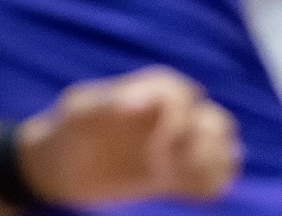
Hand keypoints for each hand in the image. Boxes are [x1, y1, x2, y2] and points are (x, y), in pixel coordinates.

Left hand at [19, 67, 239, 206]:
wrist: (60, 168)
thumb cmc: (67, 130)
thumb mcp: (80, 114)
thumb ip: (110, 103)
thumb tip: (146, 103)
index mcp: (148, 92)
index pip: (182, 93)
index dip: (179, 115)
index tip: (158, 141)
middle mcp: (168, 118)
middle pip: (214, 119)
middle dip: (205, 138)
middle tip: (171, 158)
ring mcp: (175, 149)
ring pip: (221, 148)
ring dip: (213, 162)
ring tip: (181, 174)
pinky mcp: (175, 178)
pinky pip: (212, 180)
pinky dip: (212, 183)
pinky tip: (186, 191)